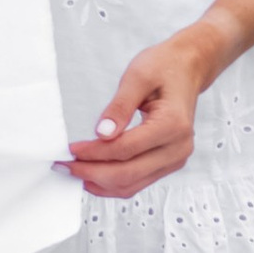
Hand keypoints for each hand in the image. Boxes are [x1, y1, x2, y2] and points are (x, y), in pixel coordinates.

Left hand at [68, 27, 225, 197]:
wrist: (188, 69)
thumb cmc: (164, 67)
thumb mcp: (138, 76)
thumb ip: (119, 106)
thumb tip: (101, 134)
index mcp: (172, 124)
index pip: (126, 149)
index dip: (95, 152)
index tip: (71, 149)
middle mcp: (178, 147)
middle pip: (128, 174)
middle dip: (92, 173)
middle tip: (65, 165)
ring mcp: (176, 158)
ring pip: (132, 185)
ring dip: (101, 183)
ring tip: (76, 171)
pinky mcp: (169, 163)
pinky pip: (138, 182)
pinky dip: (114, 182)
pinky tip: (94, 174)